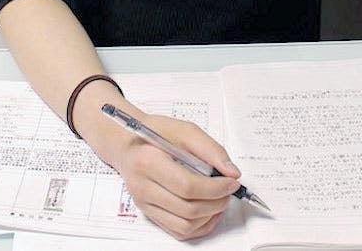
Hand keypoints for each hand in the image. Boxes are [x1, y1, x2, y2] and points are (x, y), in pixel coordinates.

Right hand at [103, 112, 241, 240]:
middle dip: (216, 202)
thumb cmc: (156, 134)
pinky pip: (178, 231)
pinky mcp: (149, 213)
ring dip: (210, 216)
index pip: (187, 186)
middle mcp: (143, 188)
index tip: (231, 182)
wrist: (129, 144)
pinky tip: (208, 211)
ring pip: (185, 225)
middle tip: (228, 190)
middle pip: (187, 209)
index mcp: (149, 162)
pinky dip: (199, 226)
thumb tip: (232, 172)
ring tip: (219, 199)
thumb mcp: (185, 130)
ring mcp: (144, 204)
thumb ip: (211, 150)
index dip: (215, 188)